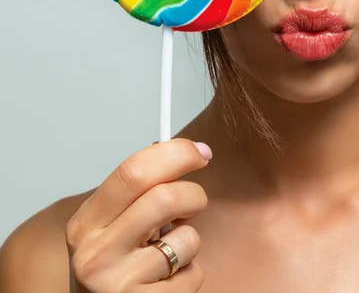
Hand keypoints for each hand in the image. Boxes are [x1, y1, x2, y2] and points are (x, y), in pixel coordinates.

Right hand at [66, 138, 211, 291]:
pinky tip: (167, 282)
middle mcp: (95, 253)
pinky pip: (192, 274)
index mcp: (86, 222)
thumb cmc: (111, 270)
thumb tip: (179, 151)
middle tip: (195, 203)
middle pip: (164, 198)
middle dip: (194, 195)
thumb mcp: (111, 228)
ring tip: (170, 254)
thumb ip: (137, 192)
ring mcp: (117, 284)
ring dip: (190, 242)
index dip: (175, 153)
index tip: (201, 151)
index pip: (133, 171)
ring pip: (186, 239)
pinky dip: (190, 274)